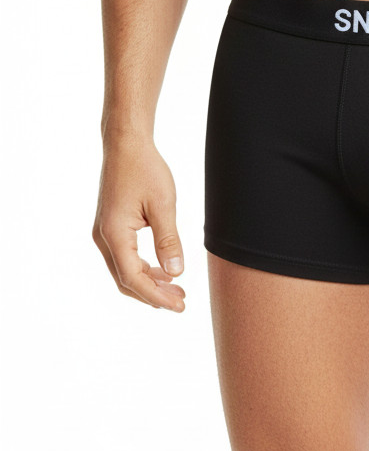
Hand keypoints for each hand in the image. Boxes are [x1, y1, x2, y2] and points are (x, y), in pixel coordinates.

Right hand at [92, 136, 185, 311]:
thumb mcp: (164, 204)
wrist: (126, 145)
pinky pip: (123, 257)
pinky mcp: (110, 227)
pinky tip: (163, 270)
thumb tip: (176, 273)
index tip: (179, 305)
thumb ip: (169, 240)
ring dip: (148, 282)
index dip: (156, 296)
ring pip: (123, 271)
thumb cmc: (145, 169)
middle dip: (153, 294)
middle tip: (181, 301)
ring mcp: (104, 233)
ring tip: (177, 288)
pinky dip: (142, 268)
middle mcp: (104, 237)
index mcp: (115, 234)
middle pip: (125, 280)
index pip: (133, 278)